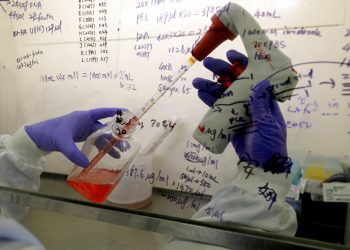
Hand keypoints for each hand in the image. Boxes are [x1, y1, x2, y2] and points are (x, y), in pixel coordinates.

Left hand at [25, 108, 124, 166]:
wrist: (37, 137)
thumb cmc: (50, 133)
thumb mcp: (62, 142)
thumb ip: (74, 153)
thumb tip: (86, 164)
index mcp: (83, 117)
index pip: (102, 112)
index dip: (115, 112)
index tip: (127, 113)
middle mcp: (85, 122)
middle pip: (104, 128)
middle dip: (115, 135)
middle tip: (125, 145)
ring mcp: (82, 130)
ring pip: (100, 136)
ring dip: (109, 144)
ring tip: (119, 154)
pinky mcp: (79, 137)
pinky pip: (94, 141)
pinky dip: (100, 147)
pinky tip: (106, 155)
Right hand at [192, 50, 290, 173]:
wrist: (260, 167)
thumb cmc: (270, 145)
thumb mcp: (268, 125)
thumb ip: (261, 106)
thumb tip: (260, 82)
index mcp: (264, 100)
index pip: (255, 76)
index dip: (244, 64)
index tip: (231, 54)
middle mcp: (251, 102)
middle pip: (236, 82)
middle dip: (222, 71)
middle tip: (208, 63)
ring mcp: (239, 111)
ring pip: (224, 94)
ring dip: (211, 86)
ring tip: (197, 81)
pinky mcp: (229, 122)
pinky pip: (218, 108)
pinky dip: (209, 100)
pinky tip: (201, 93)